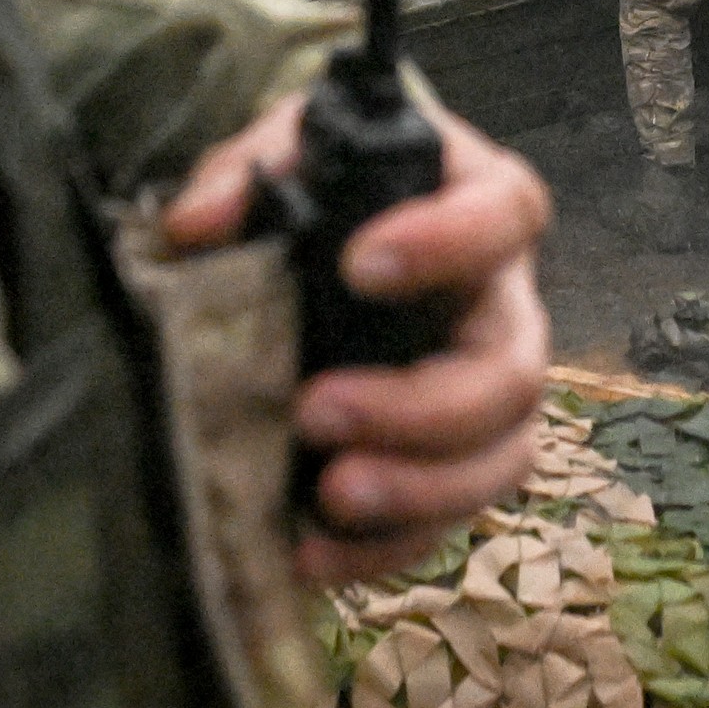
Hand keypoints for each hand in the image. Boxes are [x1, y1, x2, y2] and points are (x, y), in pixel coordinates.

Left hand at [164, 89, 553, 581]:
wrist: (320, 244)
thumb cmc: (324, 188)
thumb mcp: (287, 154)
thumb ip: (247, 174)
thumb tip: (196, 226)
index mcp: (479, 207)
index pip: (506, 212)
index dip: (452, 242)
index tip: (360, 264)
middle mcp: (503, 307)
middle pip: (512, 369)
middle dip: (419, 405)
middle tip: (315, 410)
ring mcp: (488, 394)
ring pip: (500, 458)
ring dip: (418, 488)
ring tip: (331, 494)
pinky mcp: (453, 466)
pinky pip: (448, 522)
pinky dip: (384, 547)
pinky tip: (312, 553)